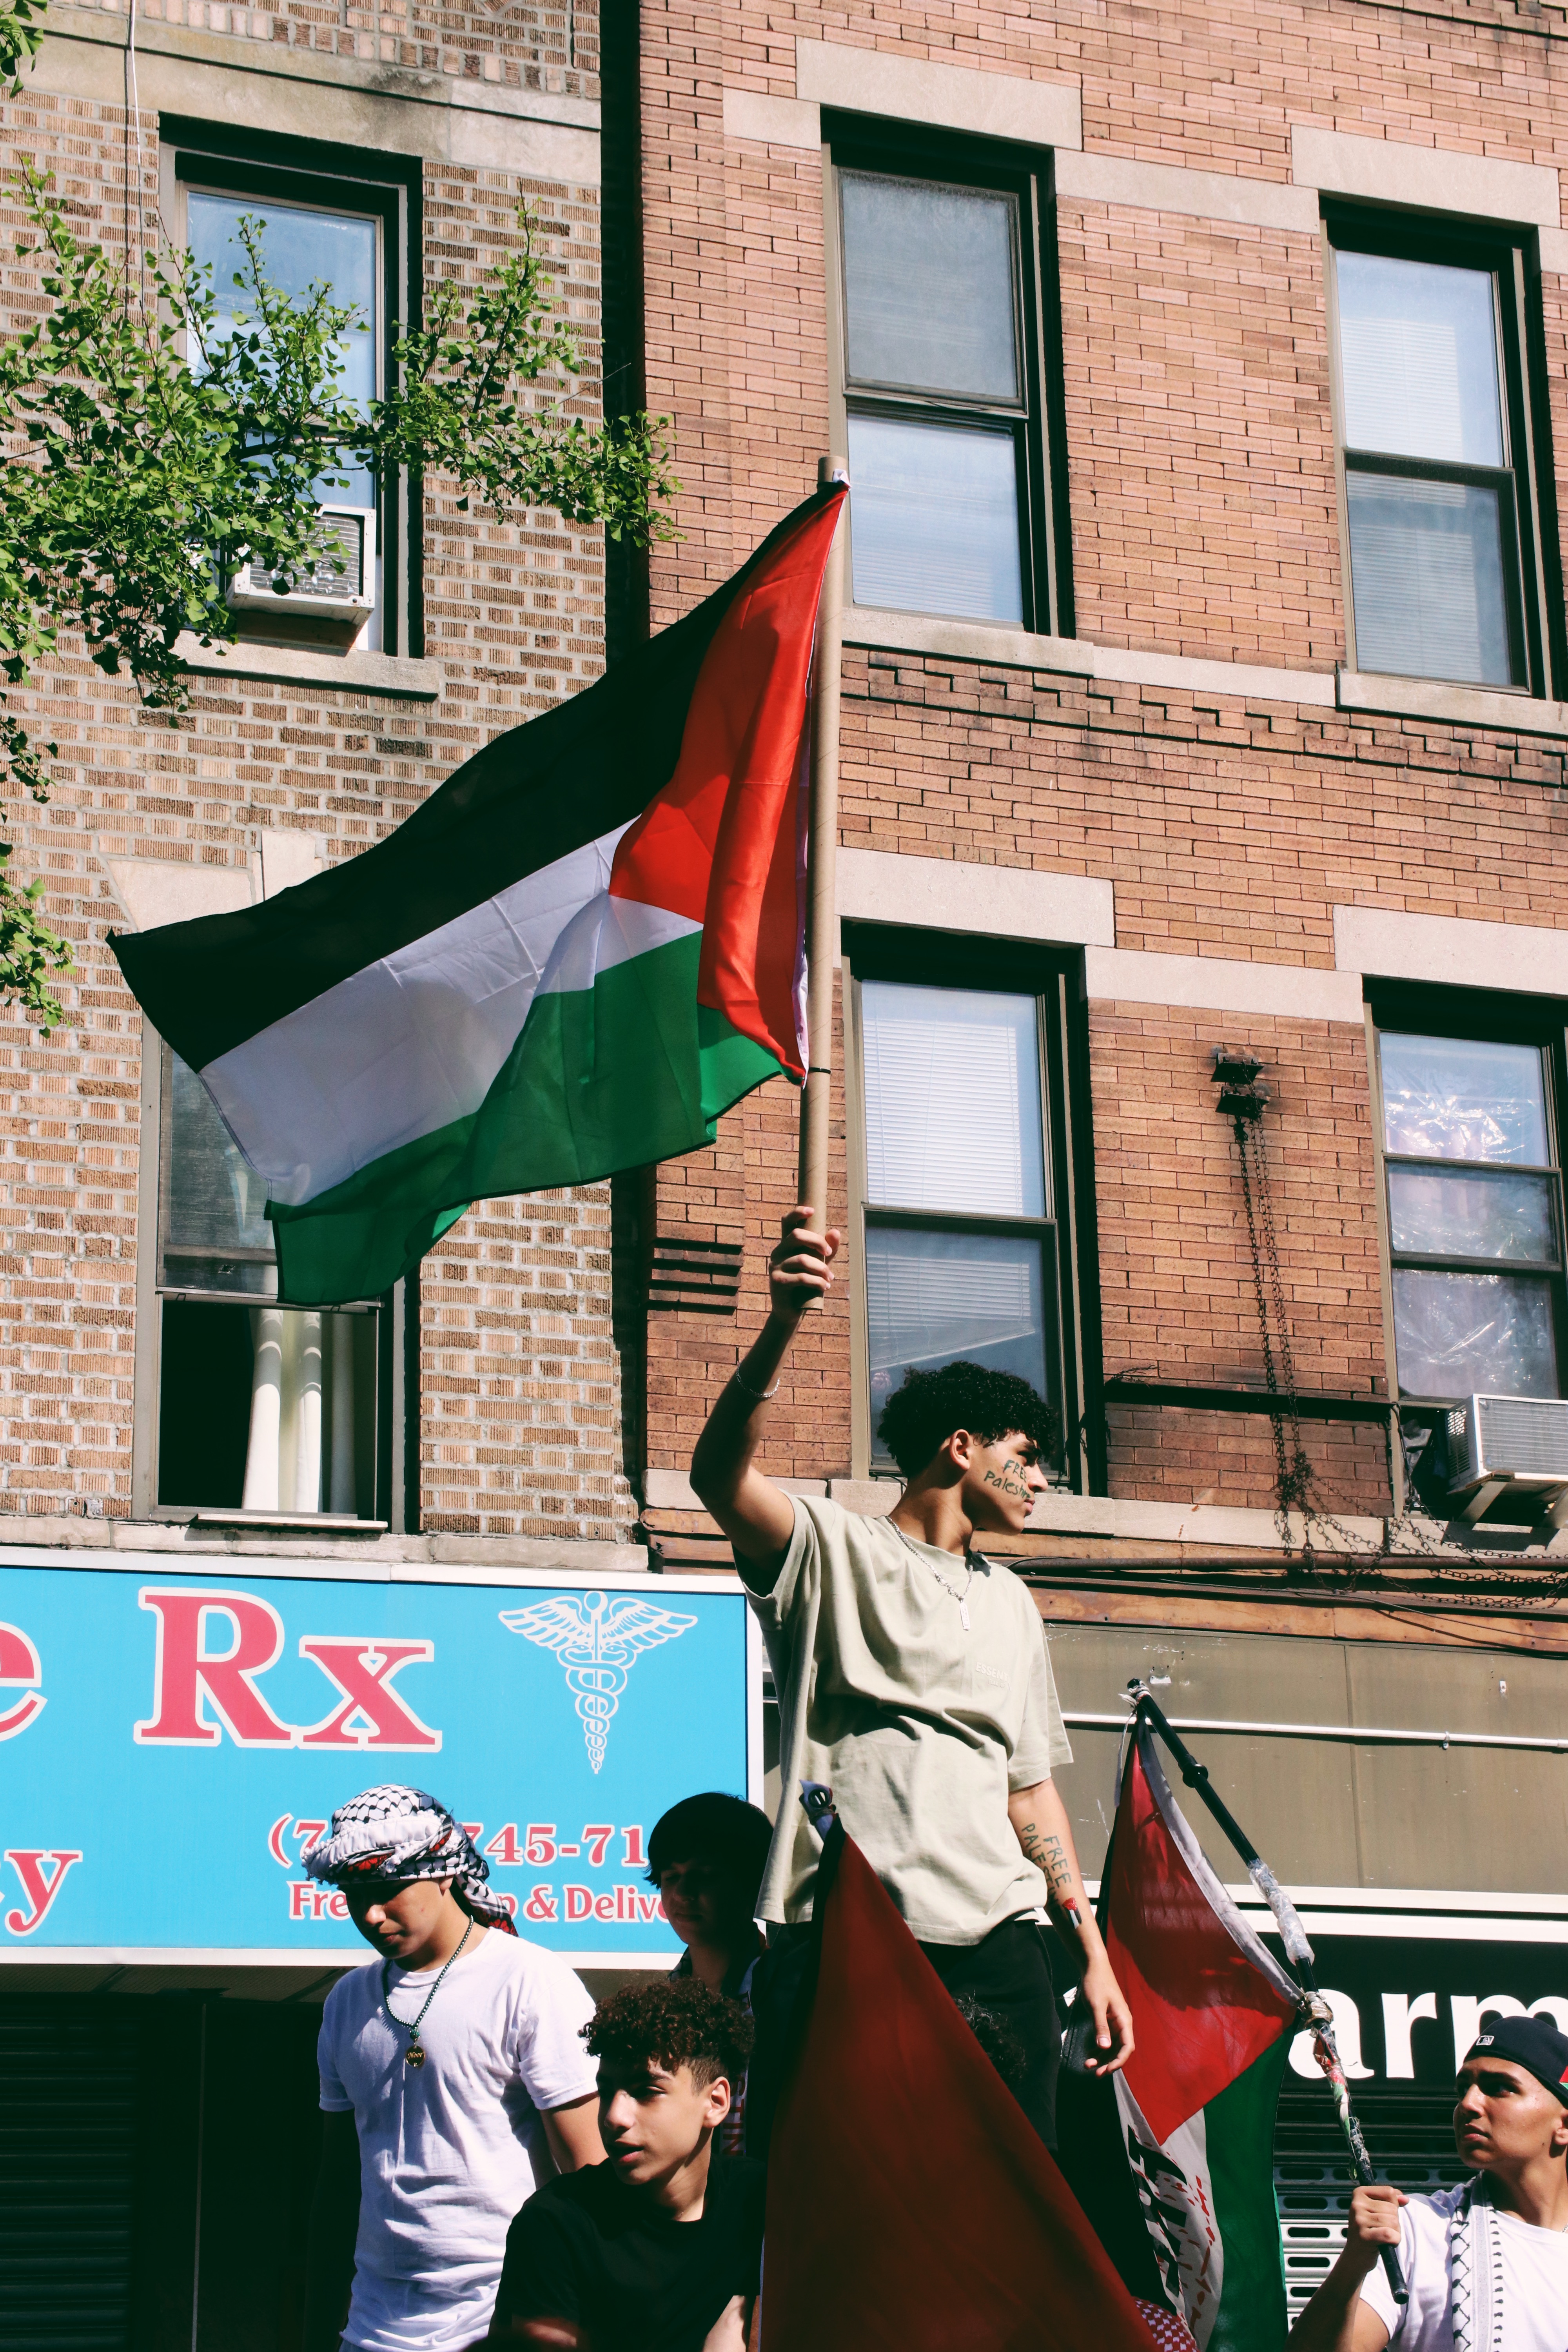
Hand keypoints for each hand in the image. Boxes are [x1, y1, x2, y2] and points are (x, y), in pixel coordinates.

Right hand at [768, 1204, 840, 1318]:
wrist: (791, 1312)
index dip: (797, 1213)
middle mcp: (778, 1253)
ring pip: (802, 1259)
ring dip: (821, 1268)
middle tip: (829, 1254)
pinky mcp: (777, 1282)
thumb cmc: (805, 1286)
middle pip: (796, 1236)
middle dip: (817, 1242)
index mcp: (786, 1246)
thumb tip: (835, 1231)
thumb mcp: (819, 1266)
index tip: (813, 1211)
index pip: (787, 1223)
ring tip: (830, 1278)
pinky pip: (802, 1277)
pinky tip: (825, 1287)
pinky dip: (818, 1282)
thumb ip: (827, 1250)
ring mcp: (775, 1267)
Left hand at [1077, 1952, 1135, 2076]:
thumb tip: (1104, 2048)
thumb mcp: (1096, 2005)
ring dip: (1102, 2057)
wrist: (1093, 1966)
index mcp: (1124, 2020)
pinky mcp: (1107, 2020)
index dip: (1118, 2061)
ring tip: (1088, 2066)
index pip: (1127, 2047)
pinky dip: (1098, 2048)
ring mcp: (1115, 2022)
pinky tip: (1089, 2056)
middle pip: (1120, 2050)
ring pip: (1112, 2046)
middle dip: (1109, 2063)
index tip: (1107, 2070)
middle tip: (1095, 2074)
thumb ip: (1100, 2026)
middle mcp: (1122, 2023)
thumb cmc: (1096, 1983)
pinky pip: (1106, 2039)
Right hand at [1340, 2185, 1405, 2275]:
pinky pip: (1390, 2235)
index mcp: (1359, 2193)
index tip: (1384, 2214)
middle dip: (1394, 2221)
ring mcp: (1359, 2220)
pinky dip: (1394, 2240)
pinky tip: (1386, 2243)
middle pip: (1392, 2209)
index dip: (1394, 2205)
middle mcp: (1357, 2204)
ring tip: (1383, 2237)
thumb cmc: (1368, 2231)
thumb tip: (1405, 2199)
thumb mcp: (1376, 2211)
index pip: (1388, 2192)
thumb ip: (1391, 2201)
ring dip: (1395, 2232)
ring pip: (1393, 2222)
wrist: (1355, 2255)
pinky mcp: (1364, 2236)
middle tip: (1382, 2229)